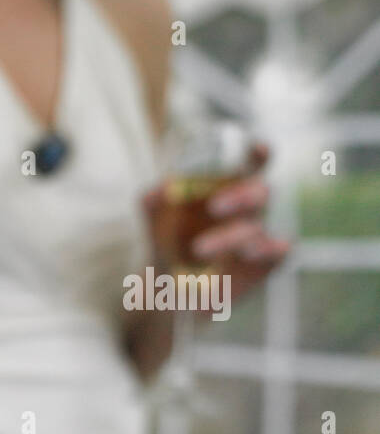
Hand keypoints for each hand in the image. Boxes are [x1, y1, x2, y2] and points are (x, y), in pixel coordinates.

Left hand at [145, 142, 290, 308]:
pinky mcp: (265, 262)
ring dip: (230, 237)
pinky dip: (267, 250)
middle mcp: (249, 209)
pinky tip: (247, 254)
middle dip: (241, 196)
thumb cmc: (168, 241)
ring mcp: (258, 235)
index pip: (252, 163)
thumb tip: (161, 188)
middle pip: (261, 192)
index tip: (257, 149)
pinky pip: (279, 252)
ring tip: (199, 249)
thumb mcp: (155, 220)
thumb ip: (154, 202)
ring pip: (258, 228)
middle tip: (214, 207)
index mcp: (229, 187)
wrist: (166, 284)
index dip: (258, 153)